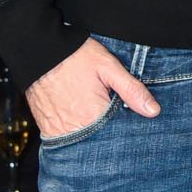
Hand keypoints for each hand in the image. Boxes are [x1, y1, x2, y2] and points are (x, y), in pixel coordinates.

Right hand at [26, 37, 159, 138]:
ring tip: (95, 118)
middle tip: (112, 118)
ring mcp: (58, 130)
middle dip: (109, 135)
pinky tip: (81, 121)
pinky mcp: (46, 127)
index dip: (126, 130)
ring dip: (92, 135)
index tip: (131, 123)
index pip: (119, 136)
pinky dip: (75, 133)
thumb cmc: (73, 56)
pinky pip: (65, 139)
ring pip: (83, 142)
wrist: (38, 50)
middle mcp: (75, 128)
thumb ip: (131, 90)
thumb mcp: (108, 67)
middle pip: (100, 141)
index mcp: (94, 116)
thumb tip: (153, 111)